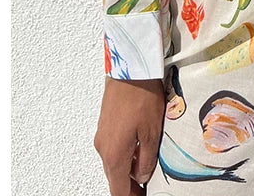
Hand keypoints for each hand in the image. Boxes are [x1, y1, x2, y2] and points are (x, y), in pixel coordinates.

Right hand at [94, 77, 165, 195]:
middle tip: (145, 189)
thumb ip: (147, 159)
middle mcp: (103, 148)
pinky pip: (112, 149)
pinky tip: (138, 149)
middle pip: (115, 179)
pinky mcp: (104, 125)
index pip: (119, 190)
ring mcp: (102, 136)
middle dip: (129, 186)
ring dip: (127, 170)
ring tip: (145, 170)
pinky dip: (124, 155)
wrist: (129, 69)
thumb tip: (143, 176)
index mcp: (114, 155)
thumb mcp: (152, 132)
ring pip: (113, 163)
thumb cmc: (141, 96)